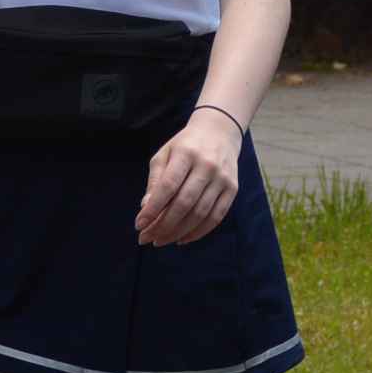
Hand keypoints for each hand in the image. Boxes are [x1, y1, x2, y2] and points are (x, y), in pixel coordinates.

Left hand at [137, 110, 241, 246]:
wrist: (220, 132)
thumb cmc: (186, 145)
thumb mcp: (165, 154)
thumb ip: (156, 180)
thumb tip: (146, 207)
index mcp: (186, 153)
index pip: (168, 186)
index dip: (153, 208)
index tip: (139, 224)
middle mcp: (207, 165)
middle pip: (184, 203)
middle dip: (163, 225)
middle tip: (146, 238)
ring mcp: (222, 178)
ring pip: (200, 214)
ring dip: (178, 232)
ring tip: (161, 240)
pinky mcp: (232, 189)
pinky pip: (216, 217)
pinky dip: (198, 232)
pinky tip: (182, 238)